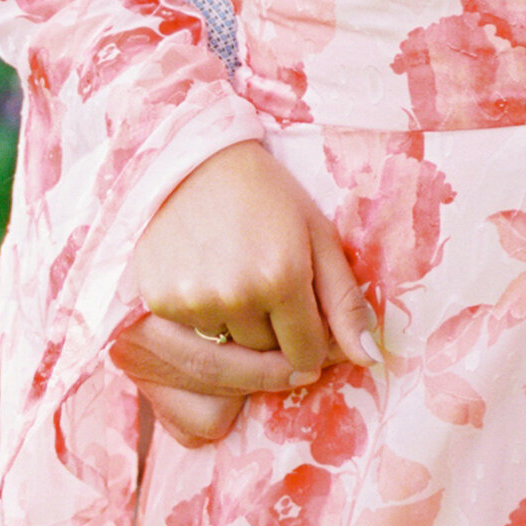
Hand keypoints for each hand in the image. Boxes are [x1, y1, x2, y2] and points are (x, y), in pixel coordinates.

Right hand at [117, 141, 375, 447]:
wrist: (193, 162)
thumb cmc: (267, 197)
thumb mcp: (317, 236)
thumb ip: (345, 301)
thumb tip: (370, 359)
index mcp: (282, 275)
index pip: (307, 354)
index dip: (314, 350)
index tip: (311, 335)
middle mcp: (234, 294)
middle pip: (266, 361)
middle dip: (276, 347)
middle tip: (275, 314)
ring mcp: (191, 302)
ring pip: (225, 362)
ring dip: (237, 345)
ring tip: (239, 297)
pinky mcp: (154, 305)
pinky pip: (186, 350)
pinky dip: (201, 337)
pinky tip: (206, 297)